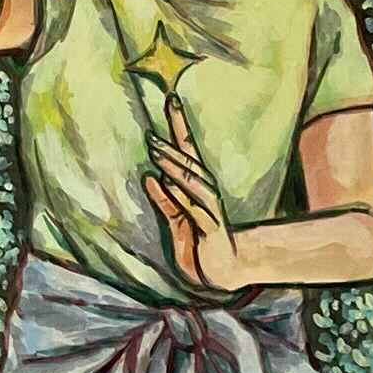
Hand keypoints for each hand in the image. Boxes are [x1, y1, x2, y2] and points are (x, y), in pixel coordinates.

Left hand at [143, 96, 253, 292]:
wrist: (221, 273)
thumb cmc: (197, 245)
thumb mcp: (176, 222)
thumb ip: (165, 202)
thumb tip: (152, 177)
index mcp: (197, 189)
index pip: (187, 152)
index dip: (180, 125)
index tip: (171, 99)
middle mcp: (205, 194)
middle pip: (190, 163)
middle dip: (173, 145)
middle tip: (153, 129)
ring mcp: (209, 211)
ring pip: (191, 183)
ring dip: (173, 165)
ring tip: (155, 150)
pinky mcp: (209, 230)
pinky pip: (189, 210)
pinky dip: (172, 196)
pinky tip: (157, 182)